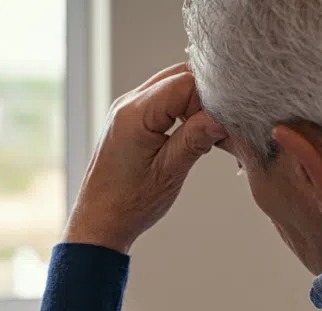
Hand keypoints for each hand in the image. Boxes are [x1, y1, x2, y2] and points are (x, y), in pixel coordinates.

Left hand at [63, 63, 227, 252]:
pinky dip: (181, 109)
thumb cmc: (129, 204)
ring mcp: (125, 109)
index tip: (220, 124)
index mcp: (135, 114)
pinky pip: (161, 99)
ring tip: (203, 134)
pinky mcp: (128, 119)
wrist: (99, 222)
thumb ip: (196, 138)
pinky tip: (189, 134)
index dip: (208, 99)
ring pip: (171, 85)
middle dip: (204, 97)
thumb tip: (222, 116)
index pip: (185, 82)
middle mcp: (127, 104)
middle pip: (178, 76)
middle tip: (217, 127)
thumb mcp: (170, 173)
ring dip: (193, 103)